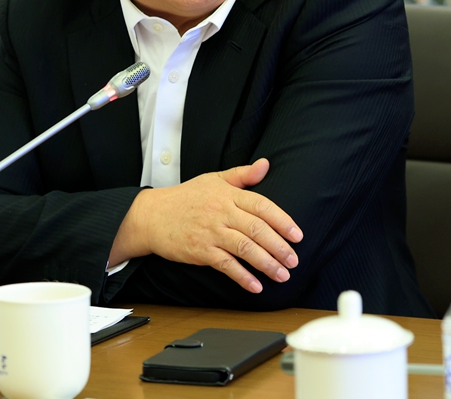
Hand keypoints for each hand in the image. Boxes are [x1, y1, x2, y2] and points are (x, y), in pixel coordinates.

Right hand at [110, 158, 302, 292]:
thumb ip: (242, 175)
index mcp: (228, 193)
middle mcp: (221, 212)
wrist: (152, 215)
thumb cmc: (186, 197)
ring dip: (267, 264)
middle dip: (279, 247)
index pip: (262, 205)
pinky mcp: (200, 250)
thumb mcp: (213, 179)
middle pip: (257, 229)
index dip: (282, 221)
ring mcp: (211, 232)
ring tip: (282, 275)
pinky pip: (226, 265)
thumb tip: (266, 164)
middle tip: (294, 260)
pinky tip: (255, 286)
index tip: (297, 235)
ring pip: (245, 248)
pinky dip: (242, 276)